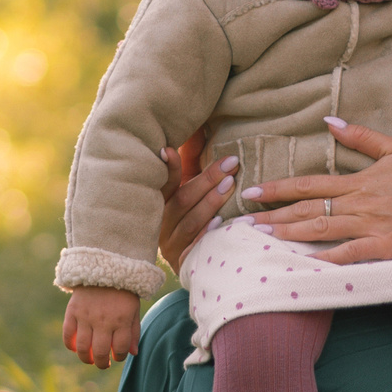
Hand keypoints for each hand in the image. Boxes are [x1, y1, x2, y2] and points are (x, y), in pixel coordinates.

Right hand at [63, 287, 141, 369]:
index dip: (120, 357)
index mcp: (121, 320)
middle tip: (104, 364)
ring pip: (83, 348)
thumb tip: (133, 353)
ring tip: (90, 359)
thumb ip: (133, 332)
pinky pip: (68, 334)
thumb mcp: (133, 309)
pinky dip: (70, 345)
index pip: (120, 349)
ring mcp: (86, 316)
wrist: (104, 267)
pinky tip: (76, 347)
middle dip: (102, 363)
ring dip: (86, 359)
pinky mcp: (72, 311)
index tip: (118, 356)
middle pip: (100, 352)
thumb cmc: (122, 292)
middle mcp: (103, 320)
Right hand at [157, 134, 239, 274]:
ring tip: (231, 186)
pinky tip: (222, 223)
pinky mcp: (183, 262)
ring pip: (190, 222)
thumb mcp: (188, 187)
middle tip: (230, 165)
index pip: (163, 183)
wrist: (191, 264)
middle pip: (182, 200)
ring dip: (211, 203)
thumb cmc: (191, 216)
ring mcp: (171, 245)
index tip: (168, 149)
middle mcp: (161, 223)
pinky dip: (208, 234)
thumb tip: (199, 127)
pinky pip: (196, 248)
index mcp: (160, 202)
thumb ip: (191, 162)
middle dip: (206, 181)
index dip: (168, 168)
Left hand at [246, 117, 391, 263]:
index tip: (254, 191)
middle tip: (245, 220)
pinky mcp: (386, 247)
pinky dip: (327, 259)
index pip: (308, 184)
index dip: (278, 188)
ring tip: (263, 237)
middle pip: (307, 209)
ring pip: (322, 230)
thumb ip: (359, 137)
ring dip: (290, 234)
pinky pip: (351, 254)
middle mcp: (359, 203)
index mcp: (358, 181)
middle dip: (274, 214)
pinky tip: (305, 263)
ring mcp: (371, 226)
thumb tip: (329, 123)